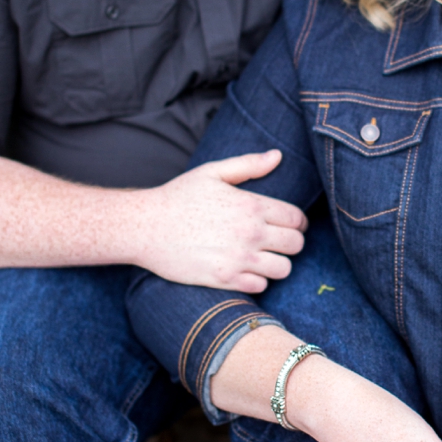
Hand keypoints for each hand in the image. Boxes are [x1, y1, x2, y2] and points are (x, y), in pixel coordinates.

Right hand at [129, 150, 306, 290]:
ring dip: (276, 263)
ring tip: (262, 258)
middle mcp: (250, 233)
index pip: (297, 219)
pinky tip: (243, 269)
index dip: (298, 222)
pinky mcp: (224, 279)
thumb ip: (247, 164)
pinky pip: (260, 286)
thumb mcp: (211, 173)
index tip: (288, 225)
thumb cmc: (177, 197)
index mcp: (251, 205)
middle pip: (296, 245)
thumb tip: (277, 156)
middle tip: (276, 242)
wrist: (144, 227)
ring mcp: (238, 258)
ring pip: (283, 269)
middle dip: (291, 243)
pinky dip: (256, 279)